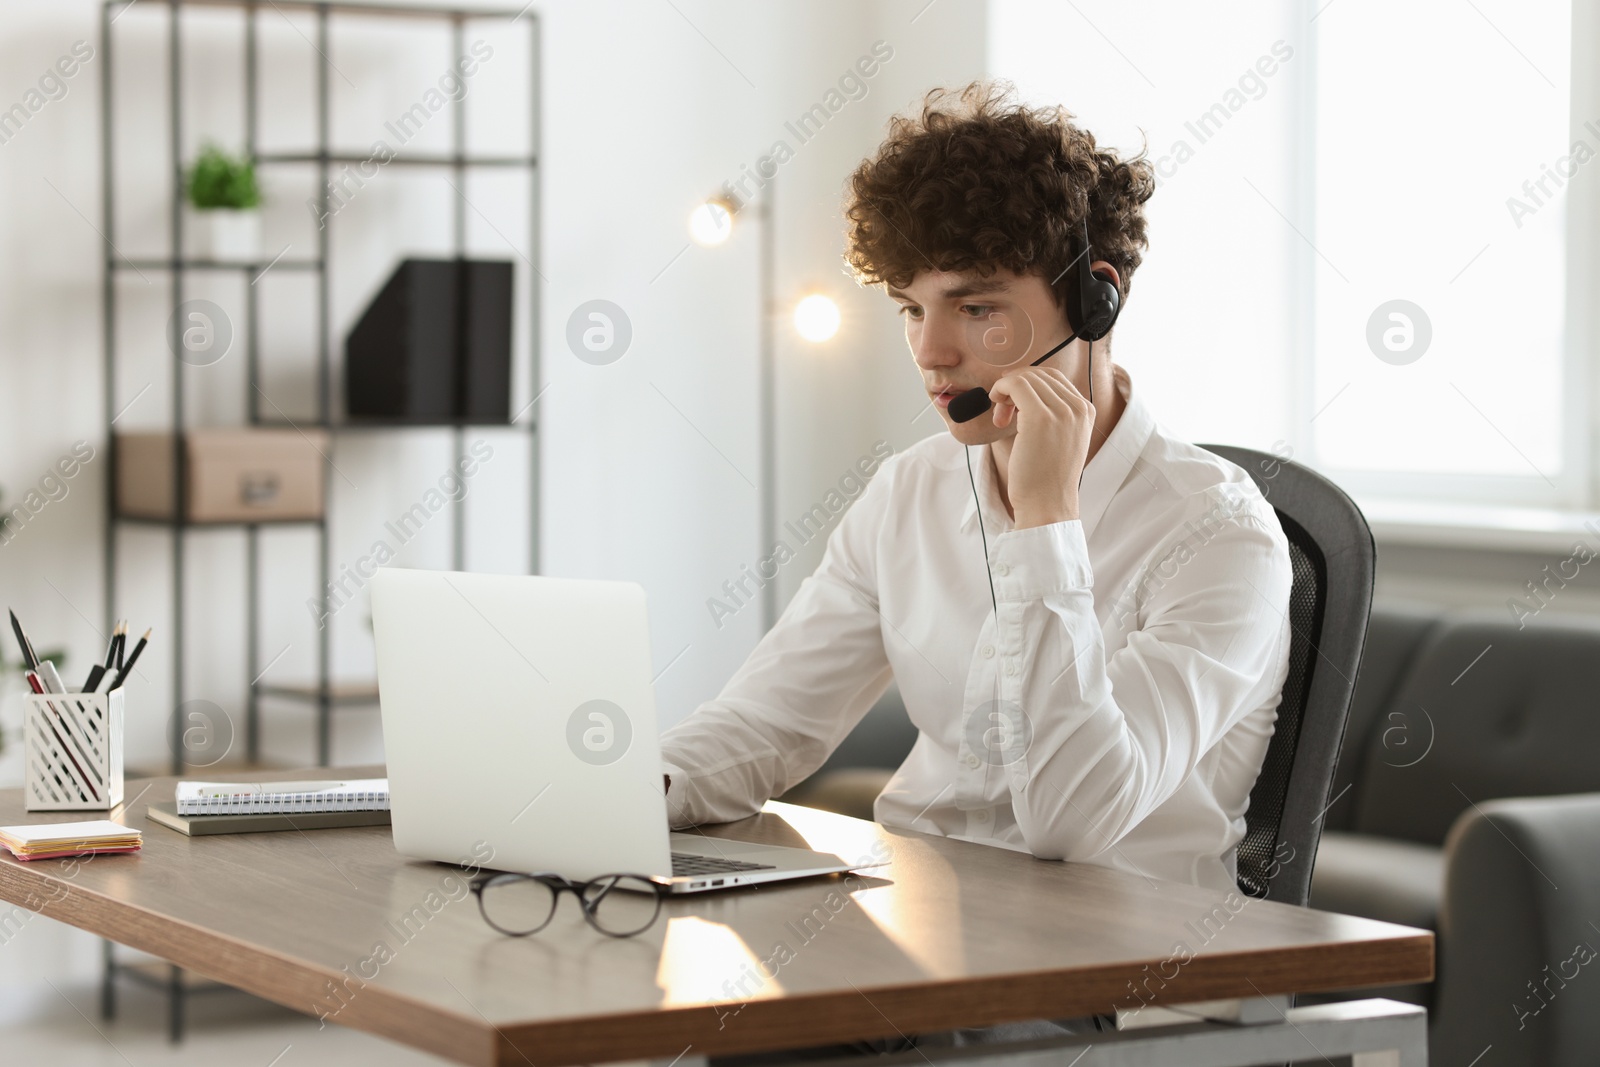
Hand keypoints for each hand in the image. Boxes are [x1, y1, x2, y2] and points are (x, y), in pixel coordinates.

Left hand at [988, 366, 1093, 527]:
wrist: (1047, 504)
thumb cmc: (1046, 477)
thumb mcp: (1060, 439)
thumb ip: (1053, 414)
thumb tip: (1022, 392)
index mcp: (1086, 411)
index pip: (1054, 377)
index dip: (1028, 383)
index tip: (1013, 402)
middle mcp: (1078, 407)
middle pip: (1039, 374)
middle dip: (1015, 388)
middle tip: (1003, 413)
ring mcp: (1061, 411)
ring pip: (1026, 378)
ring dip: (1005, 391)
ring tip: (1000, 418)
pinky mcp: (1040, 417)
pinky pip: (1016, 385)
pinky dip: (1000, 390)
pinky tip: (996, 409)